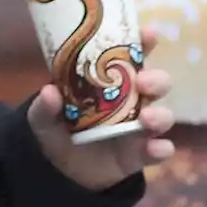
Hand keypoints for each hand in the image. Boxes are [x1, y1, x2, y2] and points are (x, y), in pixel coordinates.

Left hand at [27, 29, 175, 190]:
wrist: (61, 171)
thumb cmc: (59, 130)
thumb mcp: (43, 117)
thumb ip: (45, 106)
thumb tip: (50, 92)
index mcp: (111, 81)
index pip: (132, 56)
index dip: (143, 42)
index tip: (149, 35)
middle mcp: (132, 100)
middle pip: (156, 83)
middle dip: (156, 79)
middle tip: (142, 82)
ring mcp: (139, 128)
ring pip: (163, 115)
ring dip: (160, 114)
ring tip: (147, 118)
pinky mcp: (141, 154)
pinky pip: (159, 150)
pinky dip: (161, 149)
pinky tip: (157, 148)